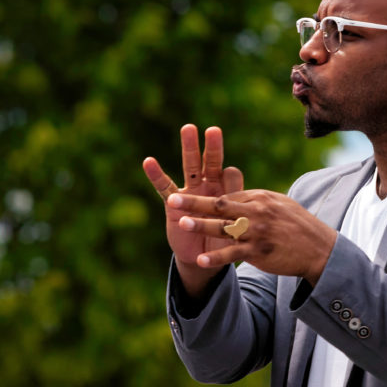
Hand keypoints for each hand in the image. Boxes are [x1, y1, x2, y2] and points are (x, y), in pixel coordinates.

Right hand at [143, 125, 243, 294]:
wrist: (205, 258)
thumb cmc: (224, 237)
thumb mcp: (234, 222)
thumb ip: (237, 201)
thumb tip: (239, 180)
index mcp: (226, 190)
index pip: (231, 174)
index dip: (232, 177)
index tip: (230, 178)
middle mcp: (208, 186)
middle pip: (211, 162)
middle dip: (212, 147)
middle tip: (214, 130)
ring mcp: (190, 193)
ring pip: (190, 167)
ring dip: (190, 148)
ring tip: (188, 128)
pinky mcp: (173, 203)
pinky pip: (164, 187)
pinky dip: (156, 175)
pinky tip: (148, 162)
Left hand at [166, 190, 337, 284]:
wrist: (319, 249)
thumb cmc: (297, 225)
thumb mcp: (279, 205)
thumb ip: (257, 201)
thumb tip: (237, 197)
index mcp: (260, 198)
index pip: (228, 195)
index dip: (207, 198)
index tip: (187, 198)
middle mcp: (257, 212)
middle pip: (220, 205)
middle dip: (194, 202)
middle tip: (172, 199)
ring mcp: (257, 232)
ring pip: (223, 228)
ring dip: (200, 225)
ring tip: (180, 224)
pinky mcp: (259, 252)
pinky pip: (233, 254)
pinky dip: (217, 258)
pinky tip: (201, 261)